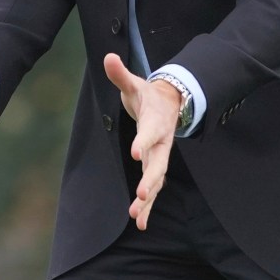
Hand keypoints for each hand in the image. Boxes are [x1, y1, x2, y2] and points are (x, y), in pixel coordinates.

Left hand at [103, 53, 181, 229]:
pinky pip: (154, 188)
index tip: (135, 154)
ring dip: (148, 200)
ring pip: (157, 181)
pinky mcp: (156, 167)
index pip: (149, 133)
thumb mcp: (134, 84)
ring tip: (137, 218)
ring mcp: (160, 157)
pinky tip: (139, 223)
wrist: (171, 104)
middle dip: (150, 181)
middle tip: (141, 196)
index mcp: (155, 122)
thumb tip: (107, 56)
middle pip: (158, 164)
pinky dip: (147, 206)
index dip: (143, 143)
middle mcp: (161, 143)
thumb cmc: (148, 95)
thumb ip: (121, 74)